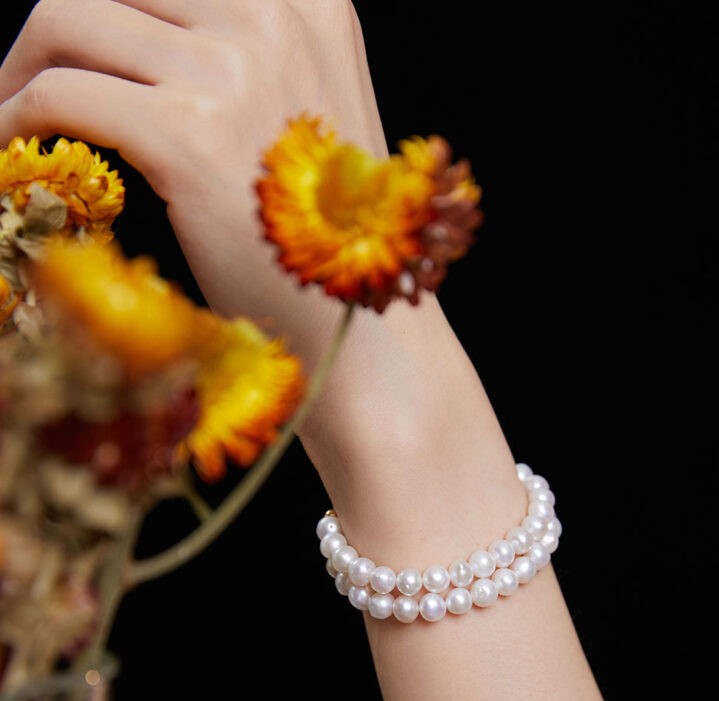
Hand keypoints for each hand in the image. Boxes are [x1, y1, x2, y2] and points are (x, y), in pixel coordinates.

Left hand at [0, 0, 388, 356]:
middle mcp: (272, 15)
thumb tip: (146, 50)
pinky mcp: (188, 136)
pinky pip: (57, 98)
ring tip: (12, 126)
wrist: (366, 332)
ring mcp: (230, 72)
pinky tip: (10, 162)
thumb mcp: (308, 119)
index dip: (111, 11)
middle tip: (23, 87)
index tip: (75, 50)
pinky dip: (14, 125)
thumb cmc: (333, 246)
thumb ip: (247, 63)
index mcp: (308, 2)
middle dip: (51, 32)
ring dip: (18, 73)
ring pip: (64, 20)